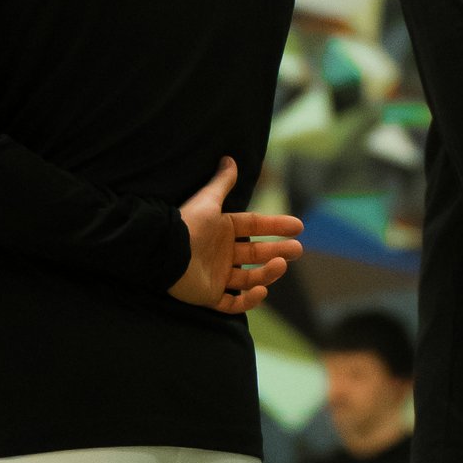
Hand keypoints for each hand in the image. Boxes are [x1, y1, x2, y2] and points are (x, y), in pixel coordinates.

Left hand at [169, 159, 304, 312]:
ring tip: (281, 265)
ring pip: (249, 279)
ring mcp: (217, 276)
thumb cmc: (187, 224)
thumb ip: (221, 182)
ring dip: (268, 273)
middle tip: (298, 250)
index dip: (276, 225)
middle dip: (278, 251)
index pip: (254, 226)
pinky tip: (262, 290)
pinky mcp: (209, 296)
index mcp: (223, 230)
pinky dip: (249, 300)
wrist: (164, 250)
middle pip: (256, 254)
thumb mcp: (208, 200)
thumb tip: (229, 159)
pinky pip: (232, 303)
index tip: (298, 226)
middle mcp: (222, 254)